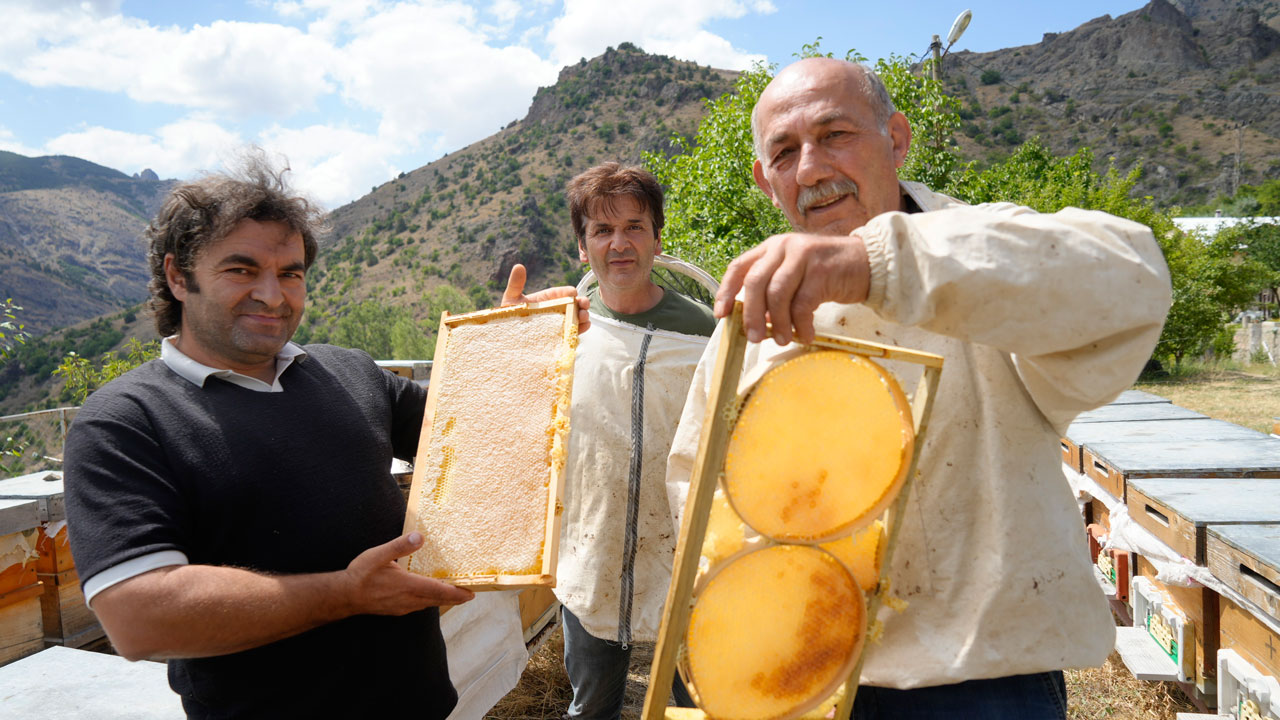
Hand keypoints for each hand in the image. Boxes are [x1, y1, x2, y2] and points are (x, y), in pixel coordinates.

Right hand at [342, 532, 473, 615]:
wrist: (343, 596)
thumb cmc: (361, 575)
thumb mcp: (379, 555)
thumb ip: (400, 546)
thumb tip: (420, 537)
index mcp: (408, 586)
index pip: (439, 591)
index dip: (457, 593)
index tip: (471, 594)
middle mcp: (408, 600)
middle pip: (437, 600)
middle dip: (454, 598)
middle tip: (468, 594)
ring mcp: (402, 607)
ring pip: (427, 605)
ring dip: (440, 600)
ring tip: (451, 593)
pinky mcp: (395, 610)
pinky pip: (417, 606)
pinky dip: (427, 601)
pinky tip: (426, 595)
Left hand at [501, 263, 590, 333]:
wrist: (506, 336)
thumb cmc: (509, 316)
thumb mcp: (512, 298)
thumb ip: (516, 283)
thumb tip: (518, 266)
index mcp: (548, 299)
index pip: (563, 293)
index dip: (570, 292)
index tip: (572, 293)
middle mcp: (557, 309)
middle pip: (574, 304)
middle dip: (582, 302)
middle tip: (583, 304)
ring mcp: (560, 323)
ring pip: (577, 317)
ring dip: (584, 315)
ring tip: (584, 316)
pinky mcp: (561, 335)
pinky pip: (574, 331)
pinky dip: (581, 329)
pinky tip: (584, 327)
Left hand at [713, 233, 870, 345]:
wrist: (867, 263)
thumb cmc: (827, 274)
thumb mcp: (794, 274)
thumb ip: (773, 290)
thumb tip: (753, 322)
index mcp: (771, 247)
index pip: (739, 267)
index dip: (726, 292)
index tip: (721, 315)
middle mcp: (784, 247)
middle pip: (755, 282)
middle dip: (752, 314)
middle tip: (754, 338)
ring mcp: (803, 256)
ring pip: (777, 294)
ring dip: (778, 323)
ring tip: (783, 340)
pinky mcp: (821, 270)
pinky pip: (803, 304)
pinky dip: (801, 324)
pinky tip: (805, 335)